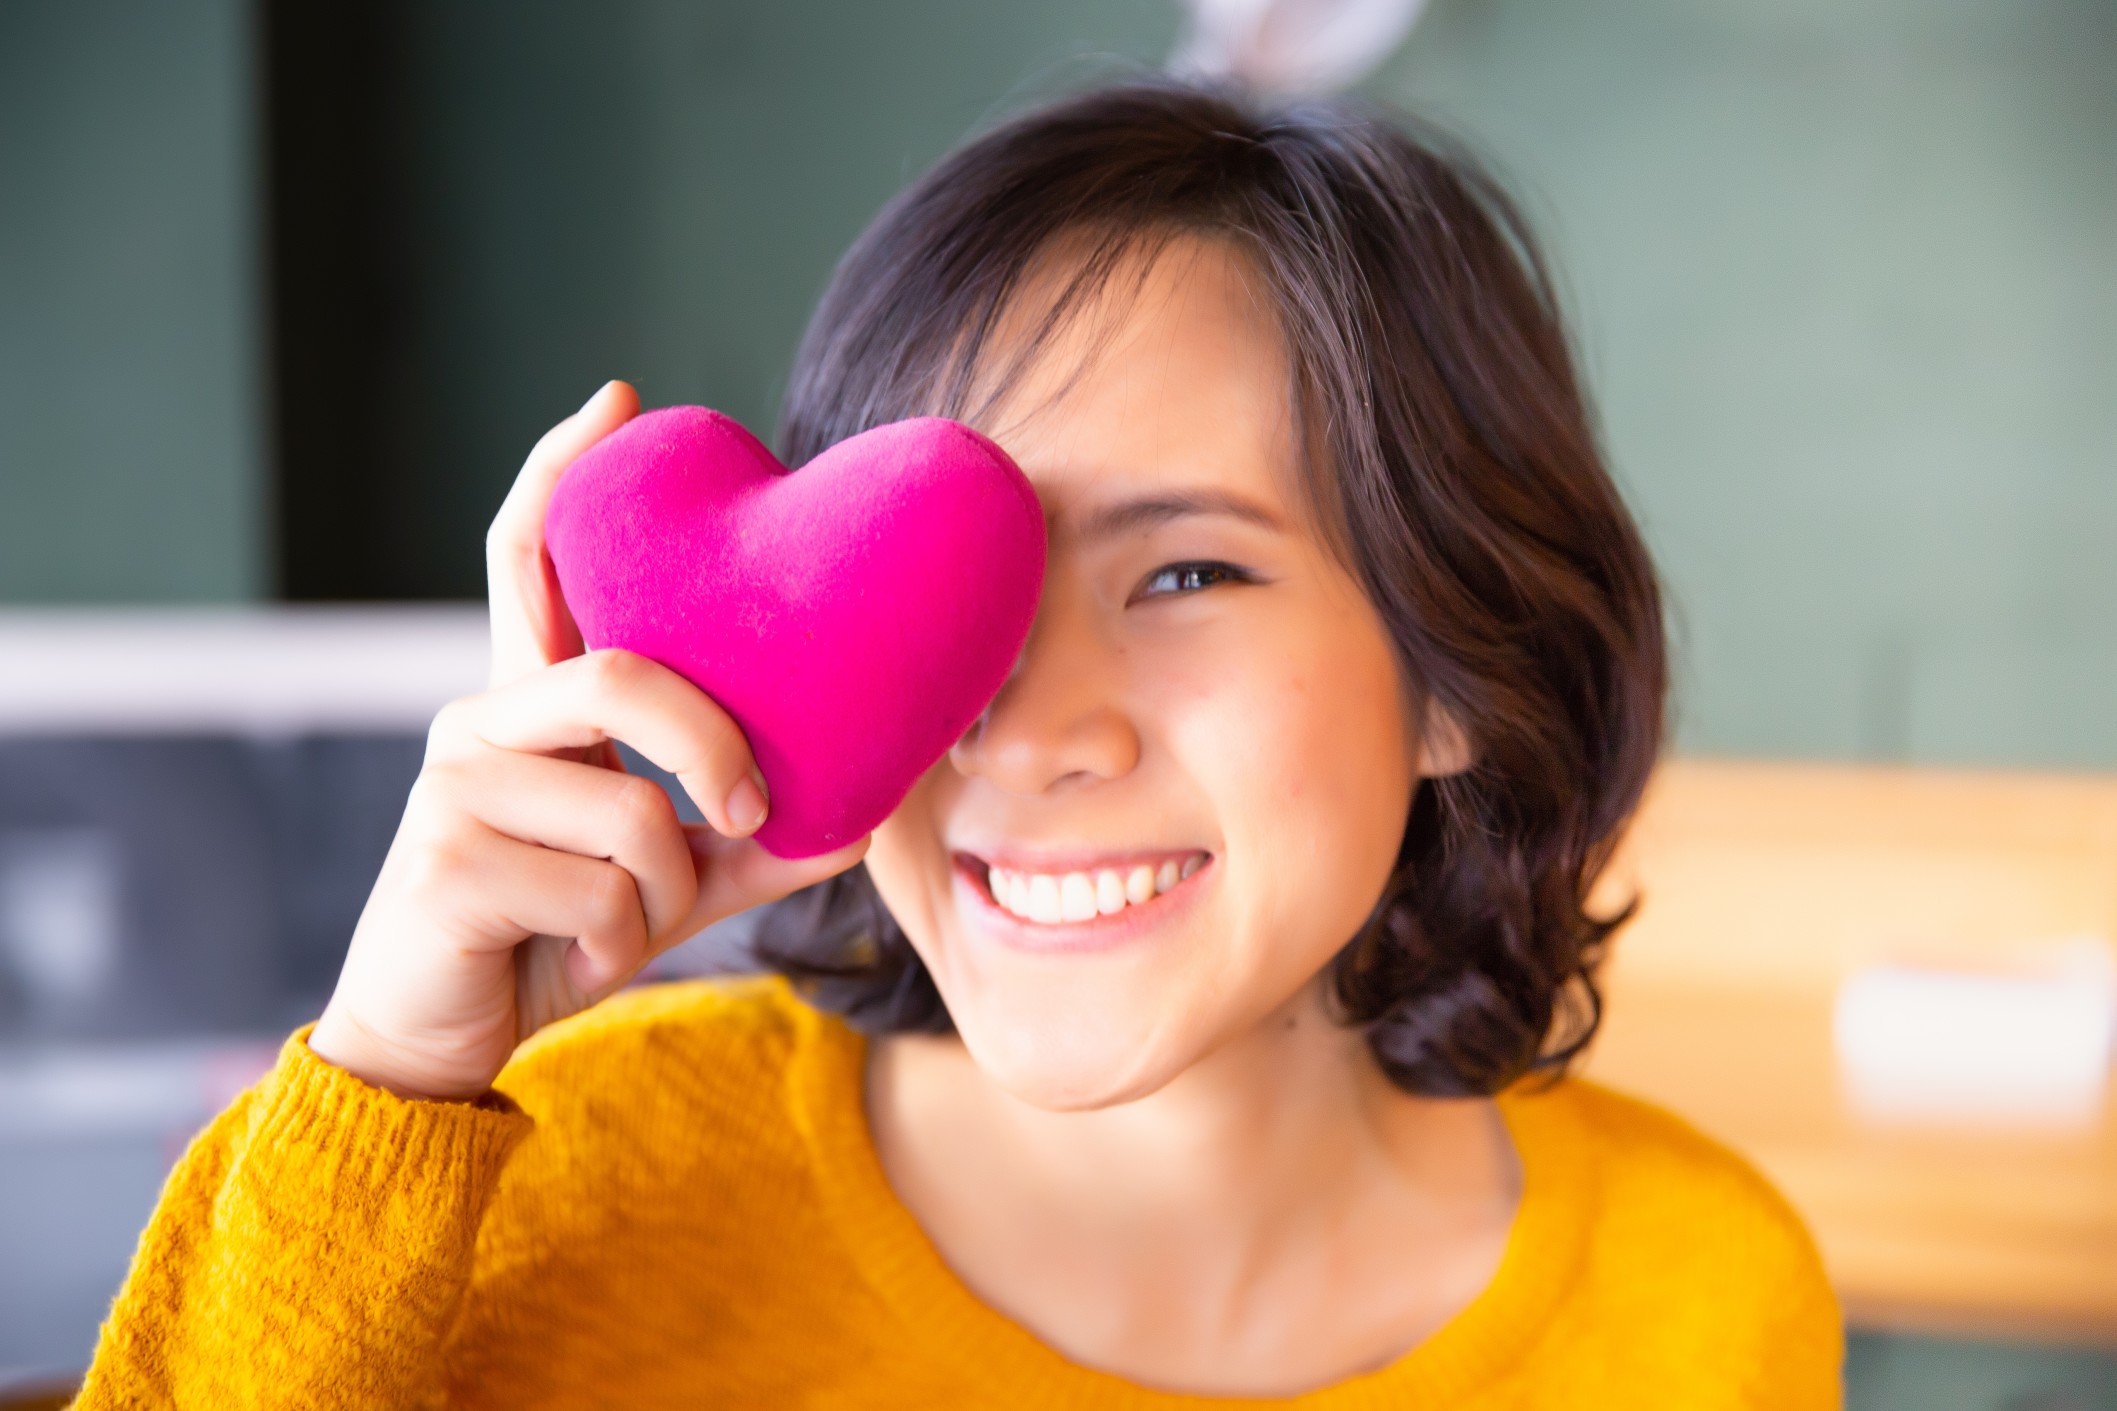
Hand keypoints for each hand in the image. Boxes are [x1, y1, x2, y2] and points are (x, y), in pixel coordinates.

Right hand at [308, 382, 869, 1100]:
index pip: (529, 560)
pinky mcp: (441, 863)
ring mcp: (453, 787)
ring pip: (628, 814)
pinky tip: (571, 960)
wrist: (446, 1036)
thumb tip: (870, 810)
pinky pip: (600, 893)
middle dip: (710, 747)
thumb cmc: (558, 931)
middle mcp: (481, 721)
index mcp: (532, 705)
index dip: (563, 474)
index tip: (618, 397)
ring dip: (657, 895)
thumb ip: (752, 841)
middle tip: (752, 809)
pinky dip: (619, 943)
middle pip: (620, 677)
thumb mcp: (670, 880)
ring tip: (613, 928)